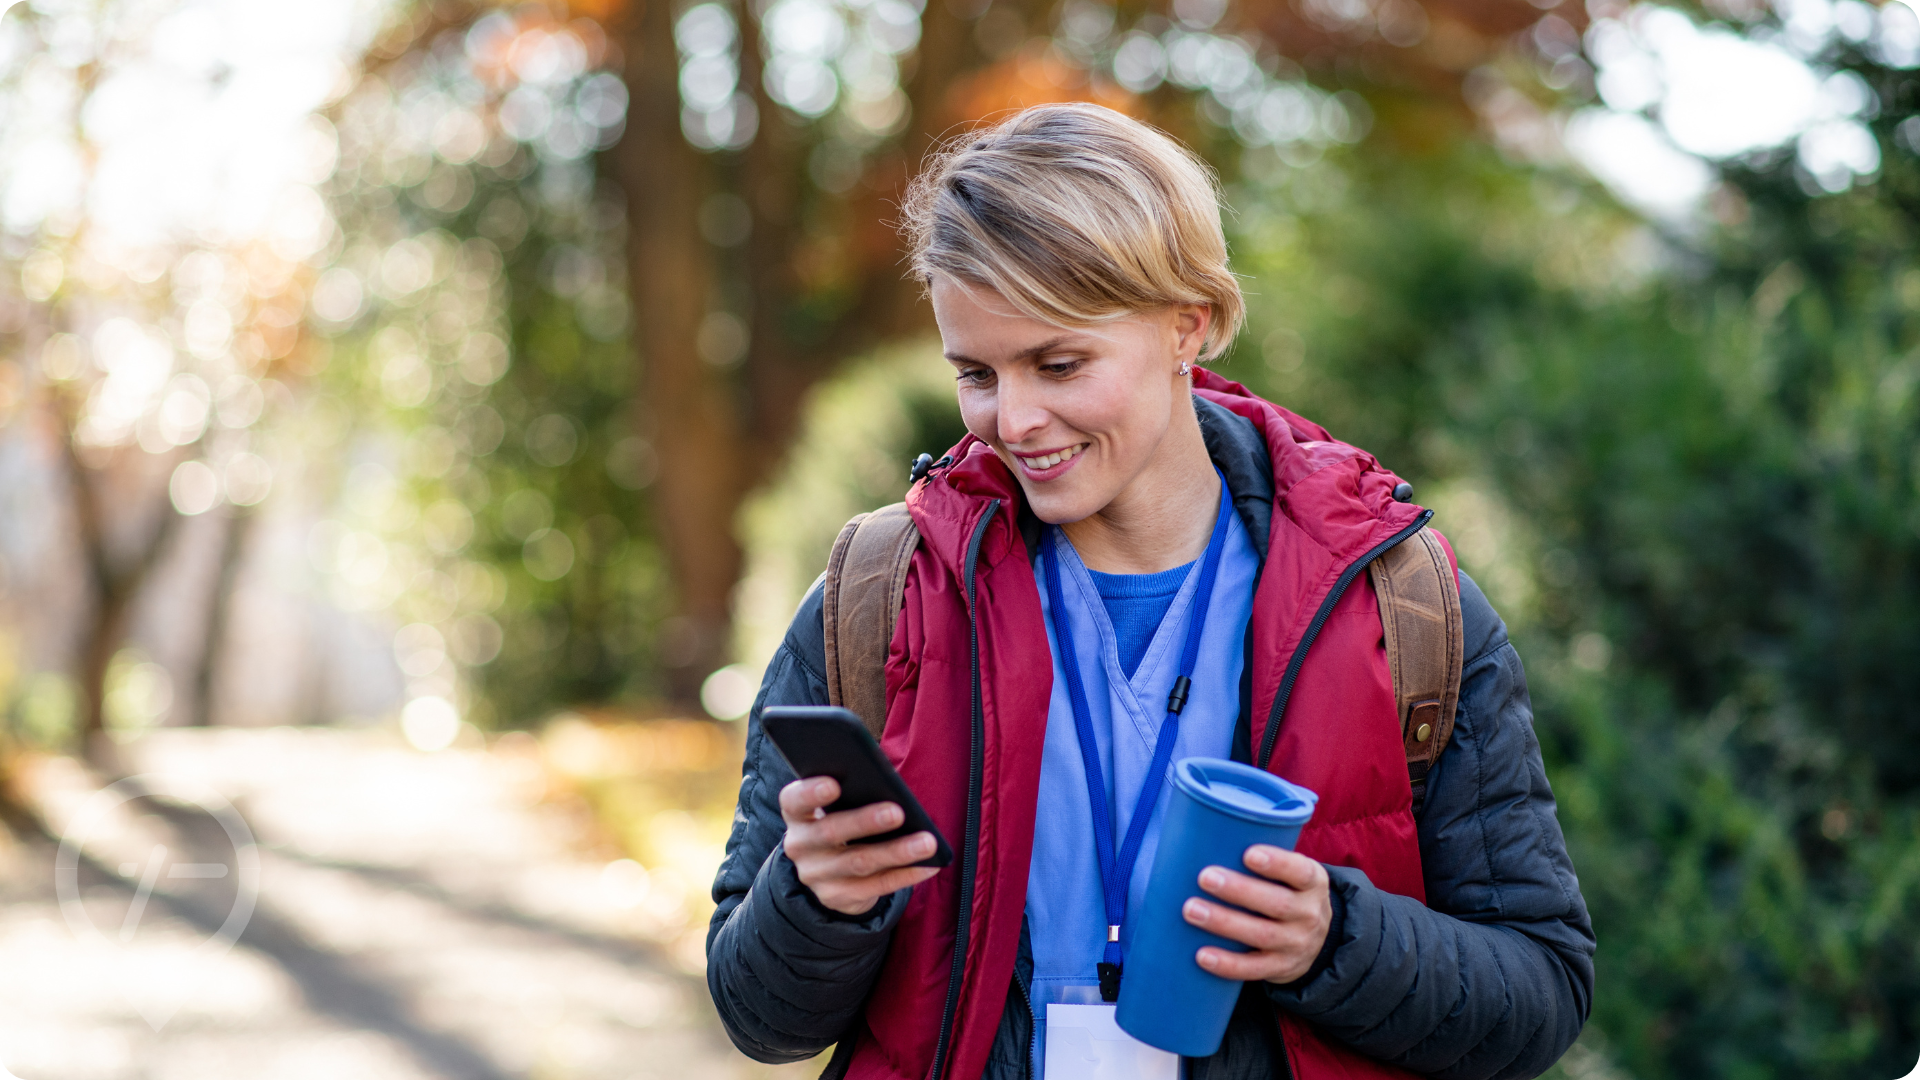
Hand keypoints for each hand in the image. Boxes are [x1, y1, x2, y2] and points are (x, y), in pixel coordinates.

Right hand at [780, 776, 941, 915]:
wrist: (828, 872)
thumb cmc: (842, 822)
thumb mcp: (836, 808)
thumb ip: (852, 795)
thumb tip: (892, 790)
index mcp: (797, 814)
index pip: (794, 800)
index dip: (811, 792)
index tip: (834, 784)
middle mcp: (800, 846)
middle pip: (830, 832)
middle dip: (865, 822)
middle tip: (898, 812)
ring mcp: (816, 875)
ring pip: (859, 862)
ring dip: (896, 852)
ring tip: (927, 842)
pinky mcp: (836, 897)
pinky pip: (876, 886)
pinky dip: (905, 875)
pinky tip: (929, 864)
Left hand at [1181, 844, 1331, 983]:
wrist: (1317, 942)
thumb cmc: (1287, 893)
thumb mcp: (1291, 875)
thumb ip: (1261, 858)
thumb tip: (1201, 832)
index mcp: (1312, 882)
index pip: (1300, 871)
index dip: (1277, 863)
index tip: (1248, 853)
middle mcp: (1309, 914)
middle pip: (1277, 903)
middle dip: (1239, 890)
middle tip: (1204, 877)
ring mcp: (1296, 944)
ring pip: (1262, 935)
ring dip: (1224, 923)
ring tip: (1191, 909)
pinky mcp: (1280, 968)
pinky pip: (1254, 970)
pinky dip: (1228, 964)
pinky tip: (1202, 955)